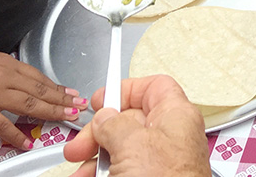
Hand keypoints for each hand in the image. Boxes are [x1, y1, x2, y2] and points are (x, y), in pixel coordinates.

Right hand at [0, 49, 85, 150]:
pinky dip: (17, 135)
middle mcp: (2, 76)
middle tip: (78, 106)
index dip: (57, 86)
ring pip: (29, 105)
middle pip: (40, 90)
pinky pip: (3, 126)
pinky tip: (27, 142)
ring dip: (51, 112)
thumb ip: (3, 69)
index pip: (38, 76)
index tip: (70, 92)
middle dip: (62, 99)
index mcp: (4, 62)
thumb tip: (17, 78)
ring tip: (65, 117)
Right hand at [63, 77, 208, 176]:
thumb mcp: (133, 144)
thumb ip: (115, 123)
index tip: (101, 100)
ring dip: (95, 161)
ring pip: (121, 152)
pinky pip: (123, 171)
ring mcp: (160, 163)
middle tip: (80, 146)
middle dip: (99, 133)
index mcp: (176, 116)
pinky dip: (102, 174)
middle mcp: (170, 138)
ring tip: (80, 171)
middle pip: (130, 122)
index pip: (154, 87)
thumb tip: (105, 116)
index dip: (126, 90)